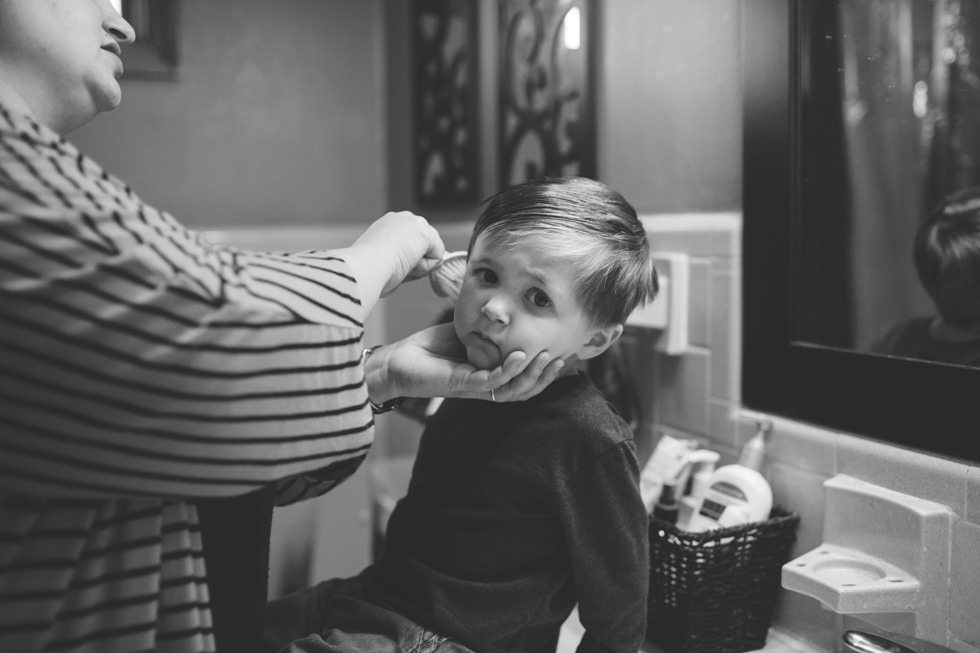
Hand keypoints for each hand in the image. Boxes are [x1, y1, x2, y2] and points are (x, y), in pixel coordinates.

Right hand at [350, 212, 444, 295]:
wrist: (365, 267)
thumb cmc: (366, 270)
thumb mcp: (380, 261)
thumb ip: (399, 259)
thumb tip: (418, 267)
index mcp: (386, 225)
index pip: (409, 243)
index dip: (405, 260)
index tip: (389, 267)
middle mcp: (401, 218)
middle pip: (423, 246)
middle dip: (415, 261)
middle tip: (394, 267)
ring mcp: (414, 223)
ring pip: (431, 252)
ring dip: (419, 265)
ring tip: (399, 266)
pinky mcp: (426, 233)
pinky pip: (438, 257)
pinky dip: (425, 267)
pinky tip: (408, 265)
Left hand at [365, 323, 564, 403]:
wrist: (399, 361)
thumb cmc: (431, 349)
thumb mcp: (468, 333)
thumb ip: (489, 330)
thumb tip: (511, 311)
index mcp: (490, 376)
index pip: (526, 379)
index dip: (546, 369)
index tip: (562, 352)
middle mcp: (486, 386)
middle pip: (526, 390)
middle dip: (547, 376)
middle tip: (563, 358)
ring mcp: (475, 388)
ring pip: (513, 390)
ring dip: (533, 376)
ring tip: (546, 358)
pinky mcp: (462, 386)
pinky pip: (491, 382)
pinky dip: (508, 371)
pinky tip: (519, 357)